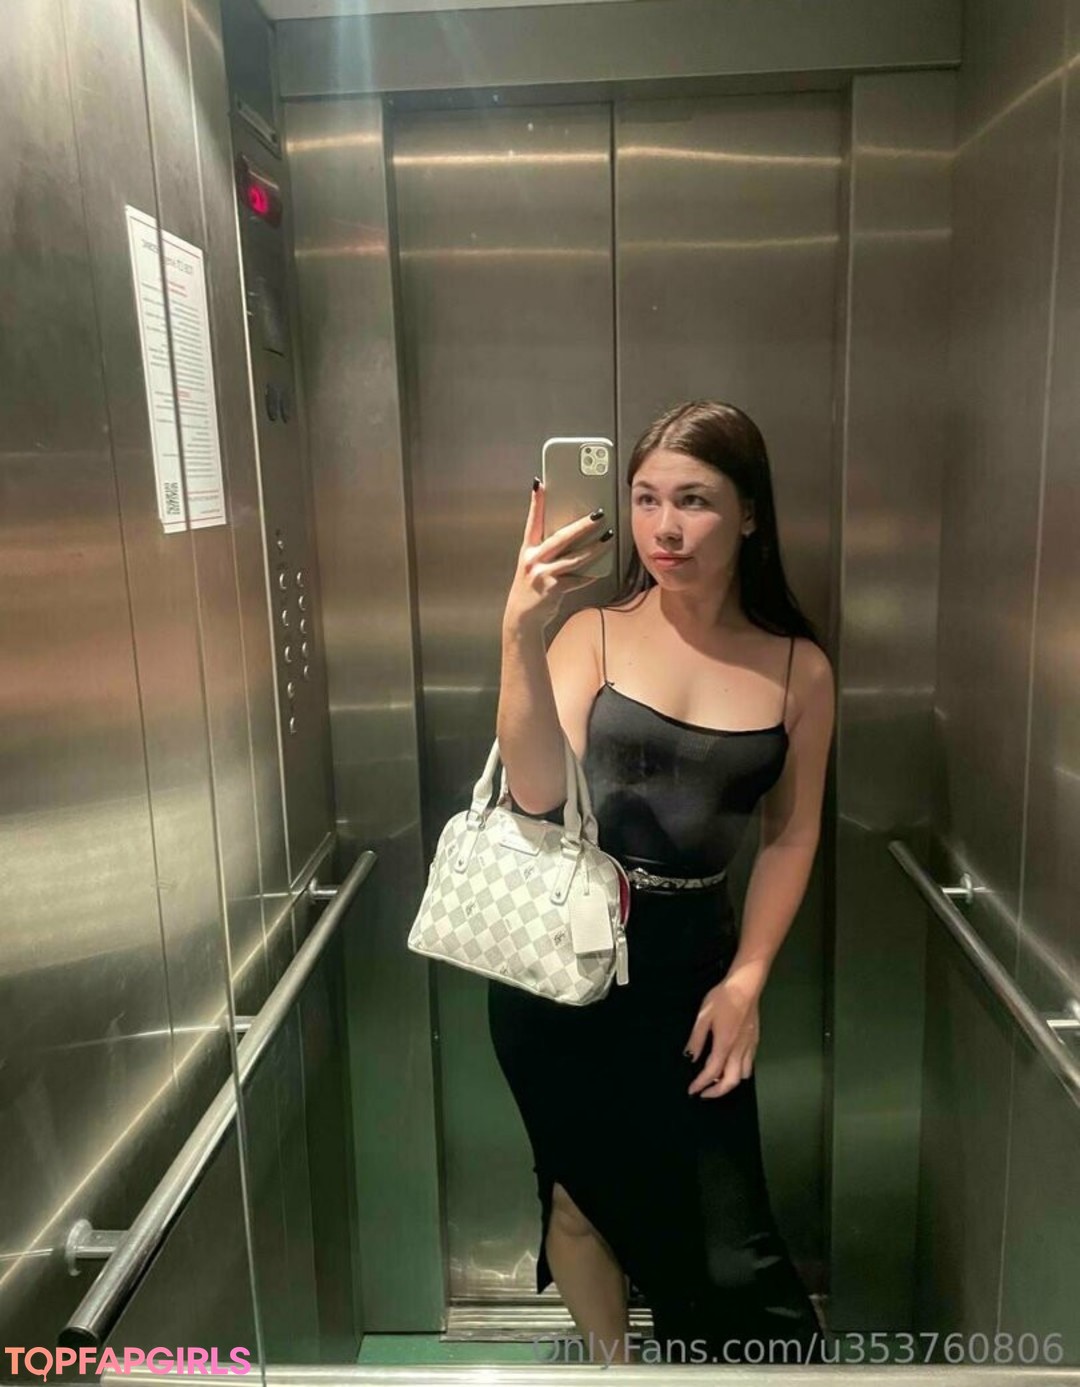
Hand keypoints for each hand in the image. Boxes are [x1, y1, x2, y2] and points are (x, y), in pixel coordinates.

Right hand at [502, 480, 612, 631]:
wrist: (522, 617)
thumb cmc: (532, 587)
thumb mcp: (533, 565)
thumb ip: (548, 550)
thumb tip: (573, 534)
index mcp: (528, 550)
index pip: (533, 521)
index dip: (536, 503)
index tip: (540, 484)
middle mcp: (533, 559)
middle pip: (561, 538)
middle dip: (581, 525)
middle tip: (598, 514)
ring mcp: (542, 574)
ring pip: (573, 558)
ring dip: (593, 548)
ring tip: (608, 537)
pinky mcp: (553, 588)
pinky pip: (576, 580)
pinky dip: (589, 575)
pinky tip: (600, 570)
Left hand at [684, 981, 760, 1097]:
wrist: (746, 986)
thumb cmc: (723, 998)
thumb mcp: (703, 1017)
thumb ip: (696, 1040)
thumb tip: (690, 1058)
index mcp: (724, 1045)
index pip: (711, 1072)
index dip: (700, 1084)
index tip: (692, 1090)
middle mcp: (739, 1050)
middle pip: (731, 1081)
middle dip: (717, 1092)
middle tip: (704, 1093)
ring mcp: (749, 1046)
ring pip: (744, 1075)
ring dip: (730, 1082)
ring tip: (716, 1079)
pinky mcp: (755, 1041)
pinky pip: (749, 1064)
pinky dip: (739, 1072)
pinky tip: (731, 1065)